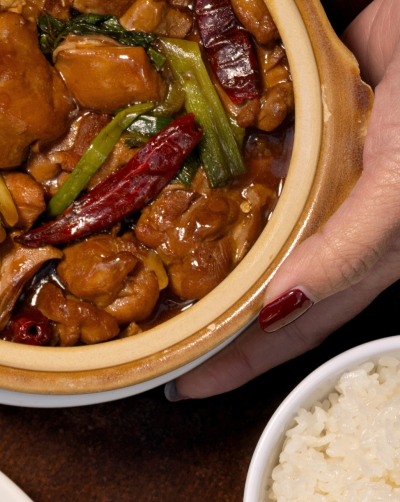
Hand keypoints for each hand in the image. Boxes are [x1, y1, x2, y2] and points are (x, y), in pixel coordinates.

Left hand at [169, 0, 399, 399]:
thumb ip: (350, 252)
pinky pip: (247, 149)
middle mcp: (337, 218)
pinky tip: (166, 168)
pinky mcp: (305, 115)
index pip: (292, 324)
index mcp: (364, 250)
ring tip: (136, 256)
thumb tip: (278, 311)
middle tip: (141, 331)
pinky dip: (209, 162)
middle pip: (263, 280)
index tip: (178, 386)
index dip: (240, 361)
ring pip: (252, 220)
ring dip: (201, 238)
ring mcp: (321, 167)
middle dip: (209, 311)